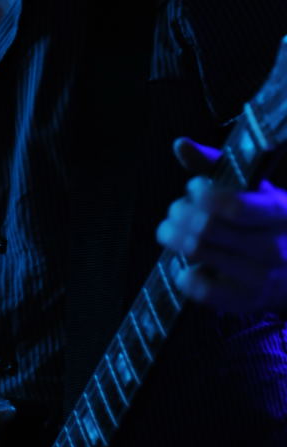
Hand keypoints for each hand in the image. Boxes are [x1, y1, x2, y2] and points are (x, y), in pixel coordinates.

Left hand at [155, 137, 286, 313]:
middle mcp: (274, 247)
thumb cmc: (265, 219)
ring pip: (199, 253)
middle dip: (179, 213)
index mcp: (279, 212)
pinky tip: (183, 264)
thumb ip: (215, 165)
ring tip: (169, 230)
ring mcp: (261, 278)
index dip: (203, 194)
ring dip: (173, 237)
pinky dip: (184, 274)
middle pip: (207, 228)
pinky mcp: (246, 302)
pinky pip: (202, 290)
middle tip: (174, 210)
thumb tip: (180, 144)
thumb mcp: (253, 189)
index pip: (235, 206)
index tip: (193, 188)